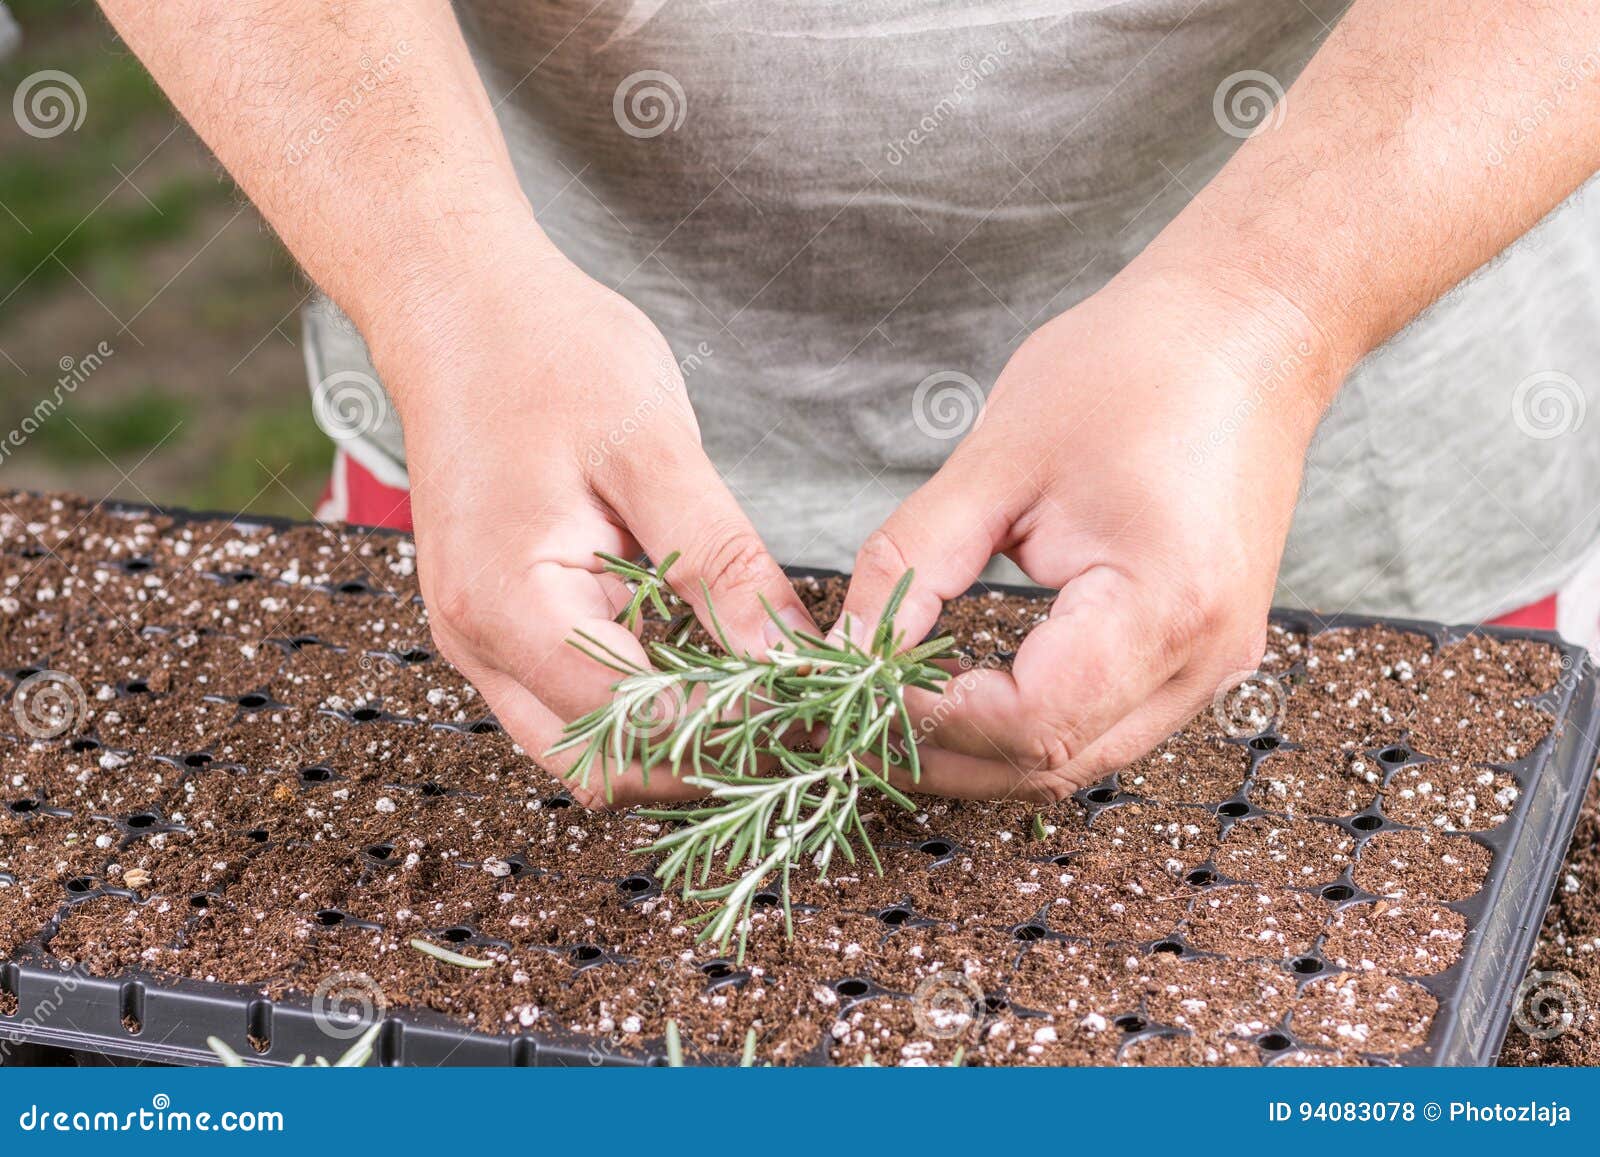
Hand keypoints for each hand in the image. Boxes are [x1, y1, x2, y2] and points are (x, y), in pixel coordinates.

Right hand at [372, 230, 815, 807]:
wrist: (457, 302)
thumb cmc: (548, 354)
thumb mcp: (652, 447)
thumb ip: (720, 562)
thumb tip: (788, 657)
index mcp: (510, 607)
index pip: (638, 724)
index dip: (736, 729)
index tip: (823, 707)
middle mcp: (480, 645)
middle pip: (603, 767)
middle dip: (707, 761)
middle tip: (805, 718)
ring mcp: (482, 640)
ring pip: (588, 744)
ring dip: (677, 737)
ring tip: (771, 696)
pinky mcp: (501, 622)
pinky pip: (576, 696)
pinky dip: (647, 699)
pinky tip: (715, 662)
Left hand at [835, 261, 1336, 801]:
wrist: (1245, 332)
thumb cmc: (1133, 369)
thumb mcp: (998, 457)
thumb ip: (914, 561)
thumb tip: (850, 646)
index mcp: (1164, 606)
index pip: (1029, 722)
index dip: (931, 718)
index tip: (856, 684)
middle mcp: (1204, 660)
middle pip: (1052, 763)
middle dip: (942, 752)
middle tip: (852, 714)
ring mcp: (1214, 665)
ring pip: (1078, 757)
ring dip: (981, 746)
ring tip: (897, 704)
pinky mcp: (1201, 652)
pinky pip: (1104, 722)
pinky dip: (1027, 720)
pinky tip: (967, 688)